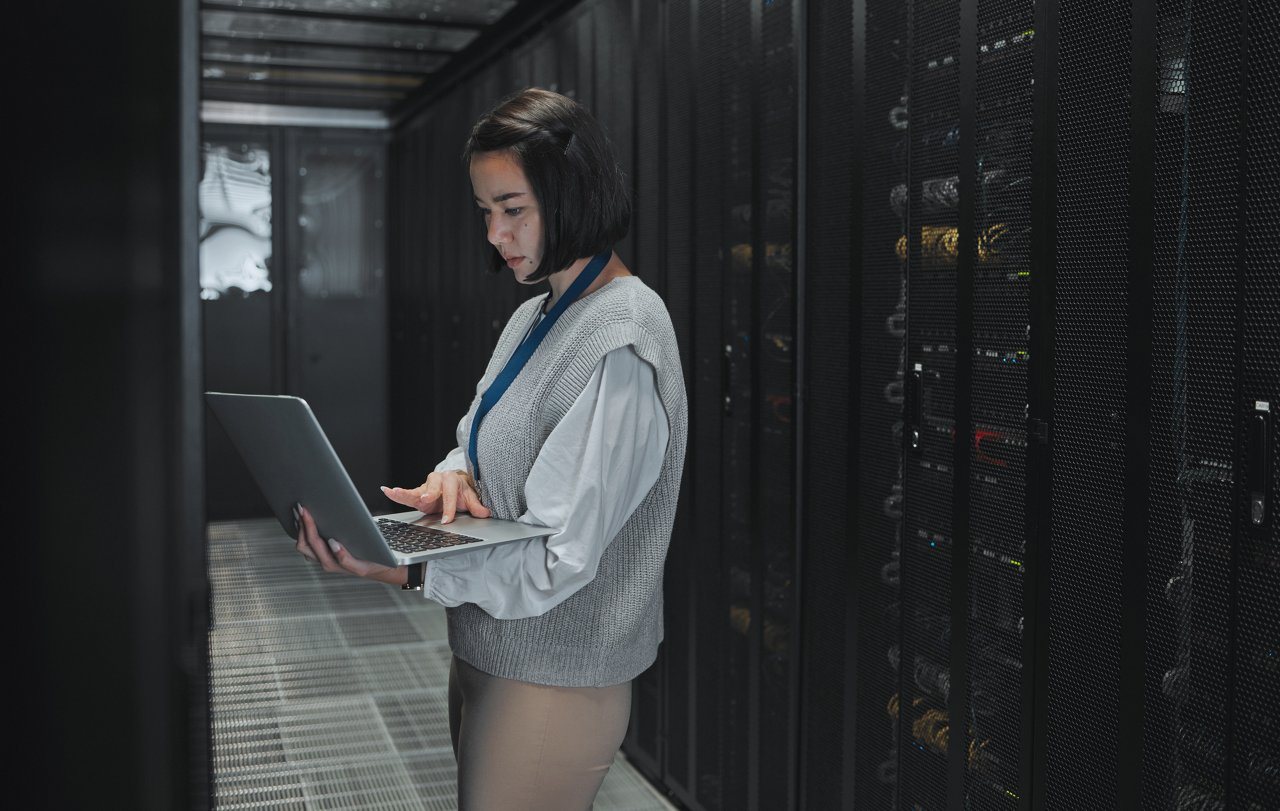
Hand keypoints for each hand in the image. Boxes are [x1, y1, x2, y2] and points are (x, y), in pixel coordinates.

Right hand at [293, 504, 407, 585]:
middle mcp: (327, 561)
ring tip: (313, 520)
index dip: (298, 524)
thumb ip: (334, 525)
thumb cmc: (363, 546)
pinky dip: (337, 552)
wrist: (384, 563)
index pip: (303, 541)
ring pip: (320, 554)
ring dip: (314, 536)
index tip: (298, 508)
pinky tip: (334, 541)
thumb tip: (324, 503)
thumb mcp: (346, 535)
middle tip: (303, 509)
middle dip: (303, 526)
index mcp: (323, 553)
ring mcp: (341, 566)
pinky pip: (343, 561)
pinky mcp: (358, 569)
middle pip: (306, 546)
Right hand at [380, 469, 491, 523]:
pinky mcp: (417, 493)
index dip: (449, 507)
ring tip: (396, 492)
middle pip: (433, 487)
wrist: (454, 484)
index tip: (447, 520)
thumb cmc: (461, 491)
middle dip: (430, 493)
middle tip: (427, 500)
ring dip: (407, 492)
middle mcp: (437, 480)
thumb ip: (476, 506)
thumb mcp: (469, 498)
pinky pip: (406, 494)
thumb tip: (485, 513)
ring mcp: (426, 486)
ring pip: (416, 490)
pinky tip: (386, 490)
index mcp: (451, 479)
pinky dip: (396, 493)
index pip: (450, 494)